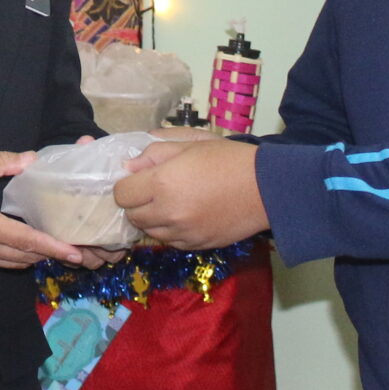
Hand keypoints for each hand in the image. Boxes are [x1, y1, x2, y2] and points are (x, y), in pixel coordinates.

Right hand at [0, 152, 88, 269]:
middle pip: (25, 257)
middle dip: (49, 254)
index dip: (54, 247)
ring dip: (32, 257)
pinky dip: (14, 257)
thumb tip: (29, 159)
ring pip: (12, 263)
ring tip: (49, 247)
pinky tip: (18, 245)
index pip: (28, 241)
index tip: (76, 253)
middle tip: (70, 248)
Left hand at [114, 138, 268, 248]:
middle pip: (131, 216)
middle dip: (136, 203)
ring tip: (170, 203)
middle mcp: (168, 213)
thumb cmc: (228, 159)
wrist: (267, 188)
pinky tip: (185, 216)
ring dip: (152, 219)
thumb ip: (153, 153)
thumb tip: (128, 166)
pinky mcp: (197, 246)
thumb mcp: (189, 143)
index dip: (126, 184)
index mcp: (162, 184)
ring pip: (149, 232)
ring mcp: (183, 233)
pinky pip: (170, 242)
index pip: (121, 194)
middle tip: (152, 191)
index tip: (138, 178)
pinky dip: (170, 231)